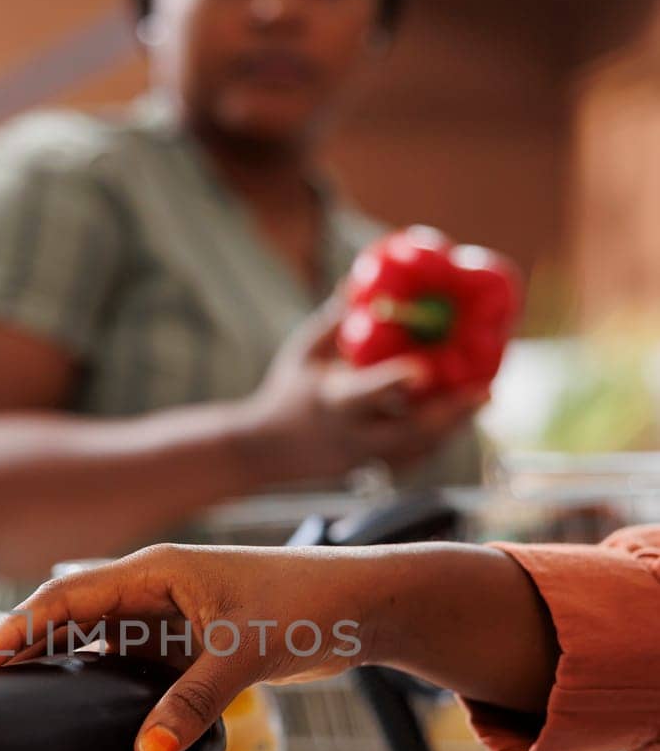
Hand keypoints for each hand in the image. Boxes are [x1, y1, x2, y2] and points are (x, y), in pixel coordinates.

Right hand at [0, 542, 371, 750]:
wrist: (362, 604)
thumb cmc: (307, 608)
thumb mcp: (244, 655)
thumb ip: (192, 704)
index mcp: (158, 570)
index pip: (68, 595)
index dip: (19, 627)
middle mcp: (156, 586)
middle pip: (71, 614)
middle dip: (24, 644)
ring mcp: (171, 613)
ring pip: (99, 638)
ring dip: (61, 663)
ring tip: (16, 699)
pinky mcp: (190, 640)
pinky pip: (131, 660)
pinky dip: (104, 681)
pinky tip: (86, 710)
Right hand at [244, 306, 488, 484]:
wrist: (263, 451)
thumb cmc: (284, 392)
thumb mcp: (302, 351)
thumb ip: (335, 320)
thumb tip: (360, 280)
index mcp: (329, 401)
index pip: (364, 393)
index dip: (393, 383)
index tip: (423, 370)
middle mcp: (348, 434)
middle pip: (407, 432)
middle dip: (450, 413)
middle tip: (486, 391)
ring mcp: (360, 457)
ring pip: (416, 450)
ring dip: (451, 427)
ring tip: (481, 399)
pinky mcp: (367, 470)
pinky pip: (411, 459)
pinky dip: (436, 441)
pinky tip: (457, 420)